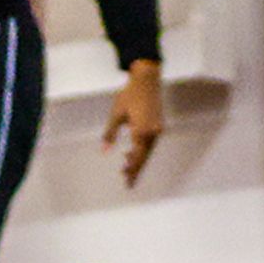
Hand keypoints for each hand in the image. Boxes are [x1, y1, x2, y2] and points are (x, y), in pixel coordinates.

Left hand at [105, 62, 165, 187]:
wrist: (147, 79)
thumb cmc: (129, 95)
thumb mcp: (116, 115)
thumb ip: (110, 134)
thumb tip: (104, 151)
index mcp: (141, 131)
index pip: (136, 157)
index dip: (131, 170)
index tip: (126, 180)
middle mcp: (153, 132)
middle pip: (144, 157)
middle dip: (135, 169)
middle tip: (127, 183)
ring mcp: (158, 128)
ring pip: (148, 150)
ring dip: (138, 160)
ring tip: (126, 169)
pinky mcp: (159, 124)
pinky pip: (151, 142)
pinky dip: (142, 150)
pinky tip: (132, 153)